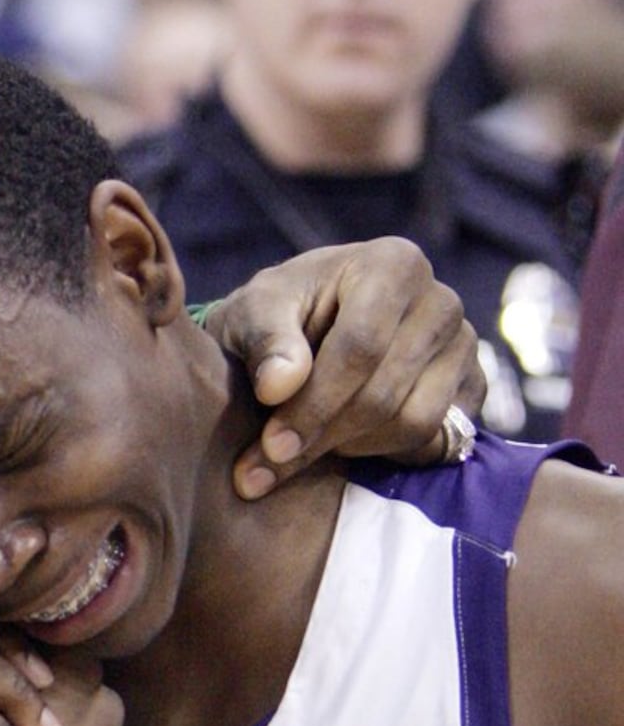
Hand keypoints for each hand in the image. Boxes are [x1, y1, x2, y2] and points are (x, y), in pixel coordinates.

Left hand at [205, 238, 484, 499]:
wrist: (310, 325)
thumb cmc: (279, 314)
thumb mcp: (253, 312)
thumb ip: (264, 342)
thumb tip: (278, 386)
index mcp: (393, 264)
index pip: (361, 348)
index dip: (314, 403)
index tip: (273, 445)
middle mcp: (441, 301)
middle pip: (385, 392)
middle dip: (324, 435)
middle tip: (274, 461)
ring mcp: (463, 346)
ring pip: (415, 422)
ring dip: (354, 447)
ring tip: (308, 443)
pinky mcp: (473, 387)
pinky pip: (437, 441)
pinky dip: (387, 453)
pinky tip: (345, 443)